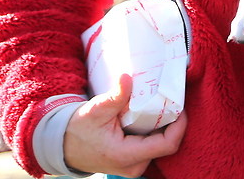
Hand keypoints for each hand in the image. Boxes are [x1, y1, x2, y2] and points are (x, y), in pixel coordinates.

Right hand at [64, 74, 186, 176]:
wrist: (64, 146)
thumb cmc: (79, 129)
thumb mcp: (96, 109)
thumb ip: (116, 95)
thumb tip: (127, 77)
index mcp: (125, 155)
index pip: (166, 144)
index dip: (179, 125)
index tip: (180, 106)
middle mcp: (133, 166)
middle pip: (166, 143)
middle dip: (172, 121)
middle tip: (170, 99)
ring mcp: (134, 166)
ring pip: (161, 145)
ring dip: (164, 125)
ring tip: (160, 105)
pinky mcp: (133, 162)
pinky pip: (153, 146)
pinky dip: (155, 131)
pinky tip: (151, 115)